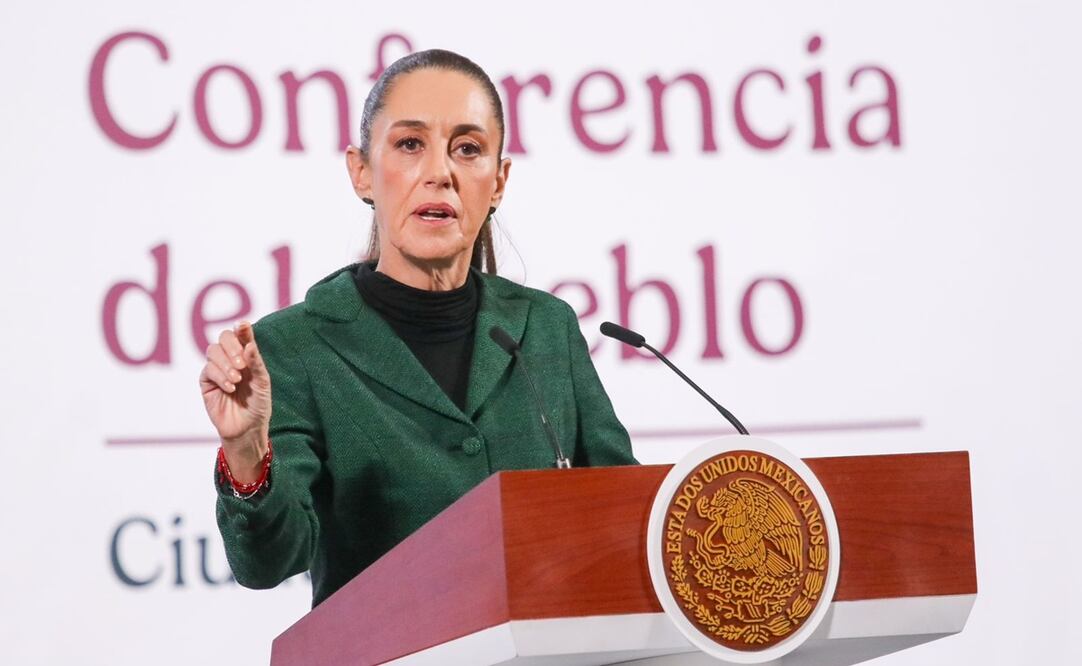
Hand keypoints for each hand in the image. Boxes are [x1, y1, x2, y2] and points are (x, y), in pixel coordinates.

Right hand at [199, 321, 271, 480]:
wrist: (247, 428)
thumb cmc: (258, 404)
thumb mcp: (262, 382)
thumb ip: (256, 362)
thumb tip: (249, 344)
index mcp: (247, 355)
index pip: (242, 335)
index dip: (242, 328)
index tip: (242, 325)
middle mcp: (231, 359)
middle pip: (224, 338)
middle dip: (232, 347)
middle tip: (242, 364)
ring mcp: (217, 369)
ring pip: (213, 351)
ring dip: (225, 363)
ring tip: (237, 379)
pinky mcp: (206, 382)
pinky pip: (207, 370)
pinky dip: (220, 376)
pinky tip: (230, 388)